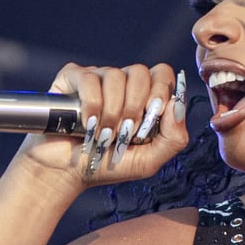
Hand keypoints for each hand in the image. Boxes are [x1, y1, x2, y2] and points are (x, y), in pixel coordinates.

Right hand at [16, 62, 189, 187]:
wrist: (67, 173)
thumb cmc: (107, 165)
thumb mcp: (149, 161)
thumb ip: (174, 138)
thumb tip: (177, 105)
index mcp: (144, 97)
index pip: (163, 74)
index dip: (160, 92)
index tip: (151, 118)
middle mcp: (123, 84)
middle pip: (141, 72)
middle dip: (135, 106)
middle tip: (125, 131)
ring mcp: (98, 78)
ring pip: (115, 76)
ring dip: (112, 112)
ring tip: (104, 134)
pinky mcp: (73, 78)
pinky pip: (89, 78)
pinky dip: (92, 105)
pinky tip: (87, 124)